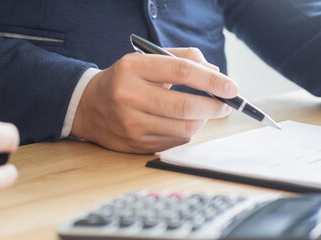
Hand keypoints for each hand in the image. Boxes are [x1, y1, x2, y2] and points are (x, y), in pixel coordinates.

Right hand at [71, 48, 235, 152]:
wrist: (88, 107)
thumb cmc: (126, 80)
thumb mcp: (147, 60)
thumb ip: (182, 59)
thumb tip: (216, 75)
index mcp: (133, 68)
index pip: (181, 71)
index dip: (212, 81)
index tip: (232, 87)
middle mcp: (129, 96)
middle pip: (184, 106)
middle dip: (214, 107)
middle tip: (226, 104)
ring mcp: (131, 124)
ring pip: (183, 128)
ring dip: (201, 120)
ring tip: (202, 112)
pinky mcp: (135, 144)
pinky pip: (175, 141)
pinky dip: (186, 132)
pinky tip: (181, 122)